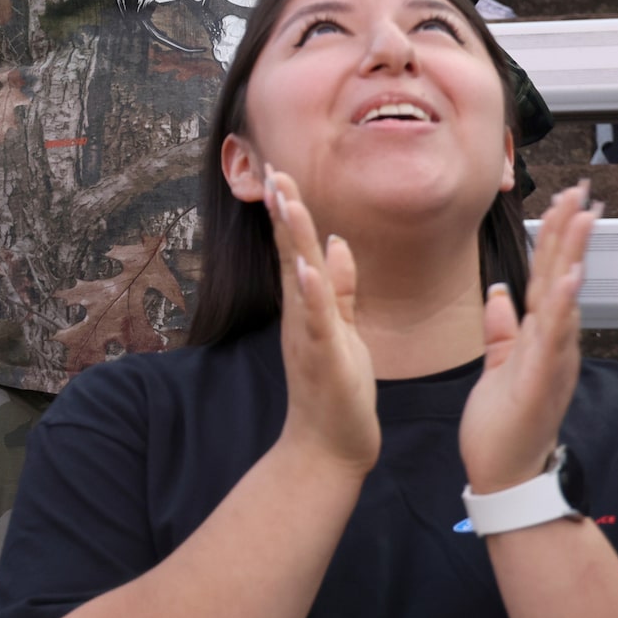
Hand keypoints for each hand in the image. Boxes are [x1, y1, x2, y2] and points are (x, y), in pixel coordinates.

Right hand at [266, 167, 380, 474]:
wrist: (327, 447)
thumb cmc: (336, 391)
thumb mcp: (343, 331)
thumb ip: (341, 289)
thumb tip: (339, 243)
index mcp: (307, 306)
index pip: (296, 249)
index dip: (288, 211)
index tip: (281, 173)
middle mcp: (300, 314)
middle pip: (290, 253)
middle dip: (283, 210)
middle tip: (273, 169)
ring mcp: (308, 334)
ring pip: (300, 277)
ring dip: (292, 238)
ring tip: (285, 200)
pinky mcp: (323, 356)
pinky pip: (317, 318)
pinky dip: (312, 291)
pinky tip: (307, 265)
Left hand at [461, 183, 598, 492]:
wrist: (506, 477)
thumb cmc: (504, 426)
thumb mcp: (500, 367)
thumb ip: (502, 330)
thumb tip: (499, 295)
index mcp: (541, 336)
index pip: (548, 275)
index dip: (556, 236)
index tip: (565, 199)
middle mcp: (555, 343)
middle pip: (562, 275)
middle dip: (572, 231)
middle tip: (583, 189)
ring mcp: (553, 360)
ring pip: (564, 297)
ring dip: (573, 256)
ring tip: (583, 217)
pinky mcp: (542, 379)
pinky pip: (554, 337)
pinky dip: (561, 306)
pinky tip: (568, 277)